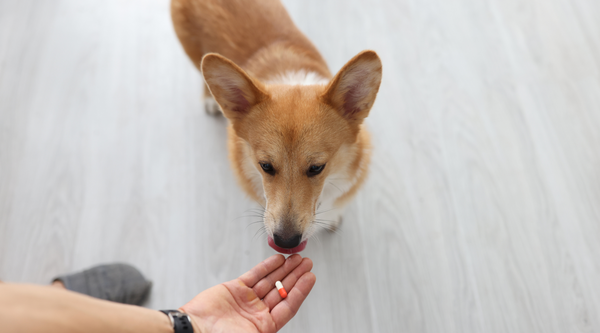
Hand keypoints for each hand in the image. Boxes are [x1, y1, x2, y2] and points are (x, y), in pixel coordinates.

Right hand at [180, 254, 314, 332]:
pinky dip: (267, 266)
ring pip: (270, 280)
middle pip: (282, 290)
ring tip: (296, 258)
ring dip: (284, 269)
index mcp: (263, 327)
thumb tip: (275, 329)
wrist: (193, 329)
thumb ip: (266, 330)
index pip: (288, 306)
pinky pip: (255, 275)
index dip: (301, 291)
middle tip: (307, 263)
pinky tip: (278, 259)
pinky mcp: (235, 288)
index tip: (311, 277)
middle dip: (295, 276)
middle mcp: (257, 312)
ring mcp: (247, 299)